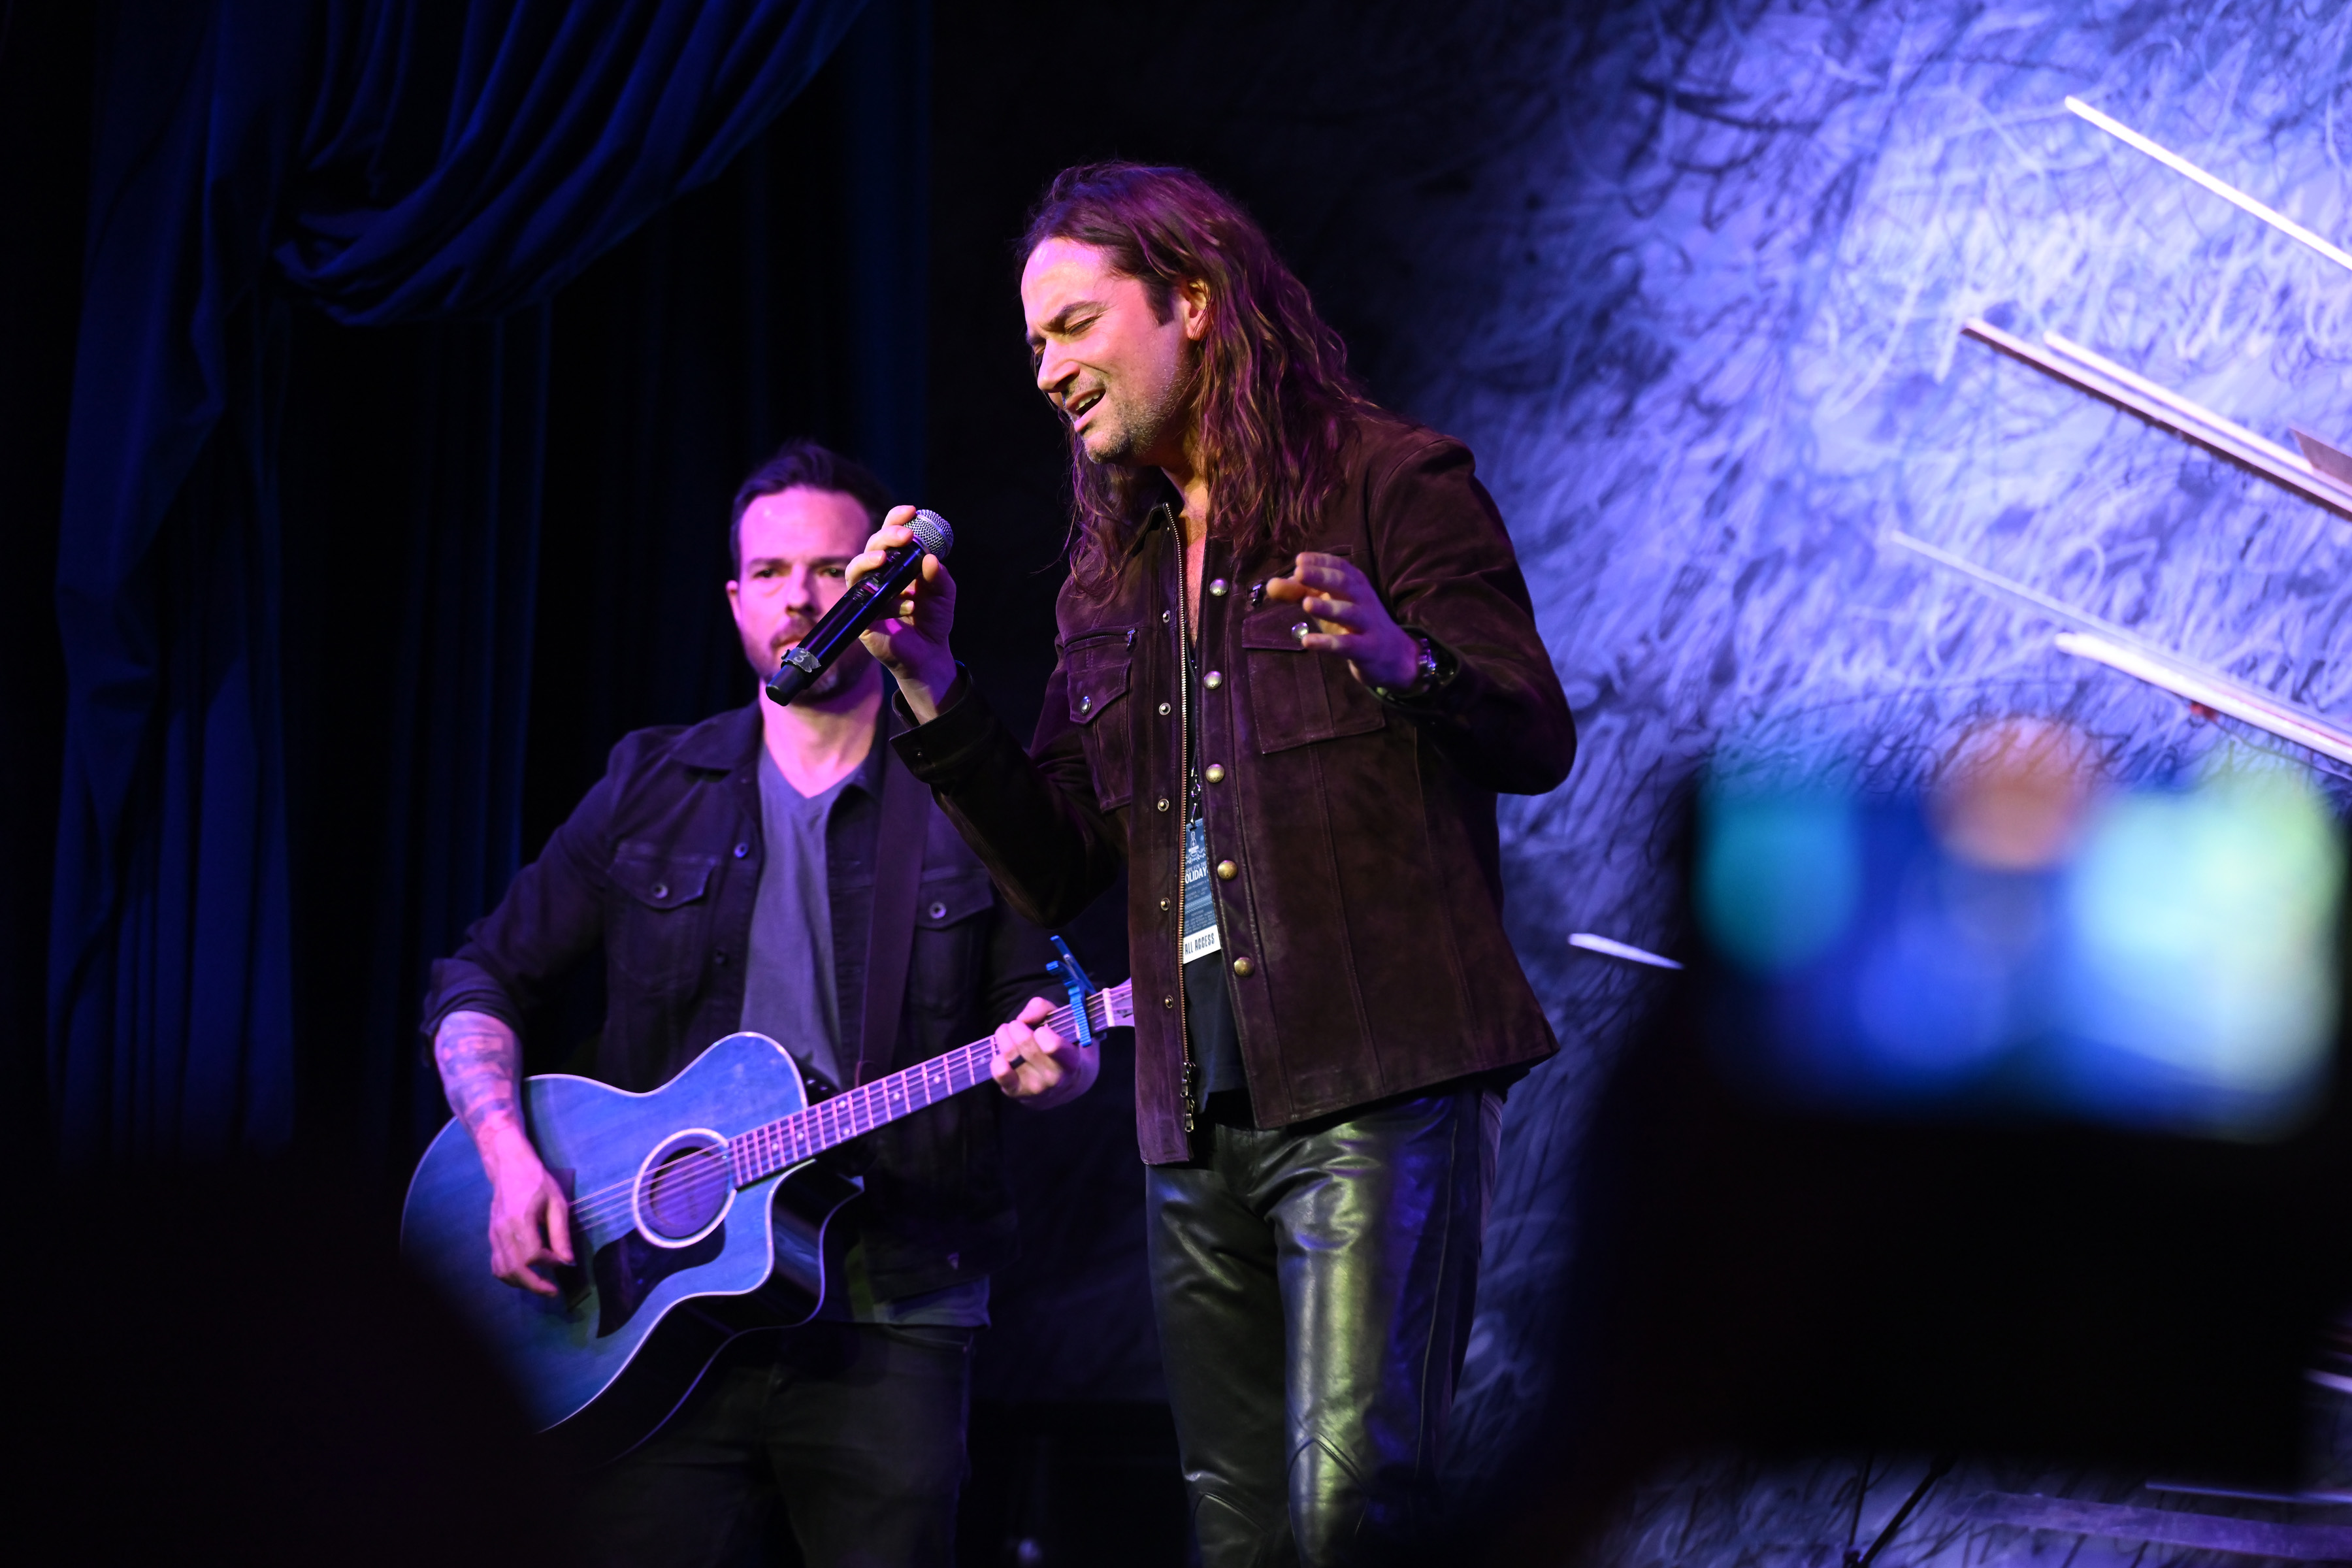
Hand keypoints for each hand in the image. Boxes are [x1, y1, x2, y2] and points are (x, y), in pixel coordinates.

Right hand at [481, 1123, 573, 1297]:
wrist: (508, 1166)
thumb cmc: (537, 1181)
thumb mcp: (557, 1202)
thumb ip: (561, 1233)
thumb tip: (567, 1261)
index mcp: (520, 1220)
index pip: (532, 1255)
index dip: (549, 1264)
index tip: (564, 1260)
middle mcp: (502, 1231)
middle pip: (514, 1270)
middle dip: (535, 1285)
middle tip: (553, 1292)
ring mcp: (493, 1235)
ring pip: (502, 1271)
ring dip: (521, 1284)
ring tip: (541, 1285)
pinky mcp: (491, 1237)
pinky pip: (496, 1265)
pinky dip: (510, 1276)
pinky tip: (525, 1276)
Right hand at [851, 505, 960, 721]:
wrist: (929, 655)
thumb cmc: (933, 619)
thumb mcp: (944, 593)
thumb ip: (939, 576)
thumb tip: (930, 558)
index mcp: (897, 564)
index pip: (891, 535)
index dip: (896, 519)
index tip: (911, 510)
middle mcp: (878, 576)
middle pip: (871, 547)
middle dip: (886, 537)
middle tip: (906, 536)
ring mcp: (866, 596)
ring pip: (855, 570)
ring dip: (871, 560)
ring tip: (888, 560)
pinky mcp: (861, 618)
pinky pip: (866, 602)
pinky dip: (892, 602)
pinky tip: (911, 607)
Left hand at [990, 994, 1097, 1110]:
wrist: (1067, 1085)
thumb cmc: (1065, 1048)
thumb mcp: (1065, 1024)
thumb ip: (1045, 1010)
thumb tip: (1023, 1018)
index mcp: (1071, 1061)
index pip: (1053, 1048)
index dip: (1041, 1034)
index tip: (1040, 1030)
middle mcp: (1054, 1078)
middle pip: (1026, 1045)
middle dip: (1018, 1028)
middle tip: (1018, 1025)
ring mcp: (1035, 1088)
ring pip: (1010, 1055)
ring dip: (1004, 1037)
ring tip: (1008, 1033)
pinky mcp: (1017, 1093)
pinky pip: (999, 1074)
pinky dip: (997, 1060)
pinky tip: (1002, 1054)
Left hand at [1262, 552, 1420, 689]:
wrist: (1393, 656)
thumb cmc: (1353, 624)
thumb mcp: (1328, 605)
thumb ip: (1299, 593)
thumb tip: (1270, 584)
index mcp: (1355, 585)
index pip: (1340, 568)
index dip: (1321, 562)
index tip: (1300, 560)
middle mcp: (1363, 600)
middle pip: (1345, 584)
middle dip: (1323, 577)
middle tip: (1300, 573)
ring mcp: (1367, 625)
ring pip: (1349, 613)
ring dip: (1328, 607)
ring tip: (1306, 603)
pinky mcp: (1367, 650)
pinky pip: (1348, 645)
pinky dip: (1328, 644)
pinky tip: (1307, 642)